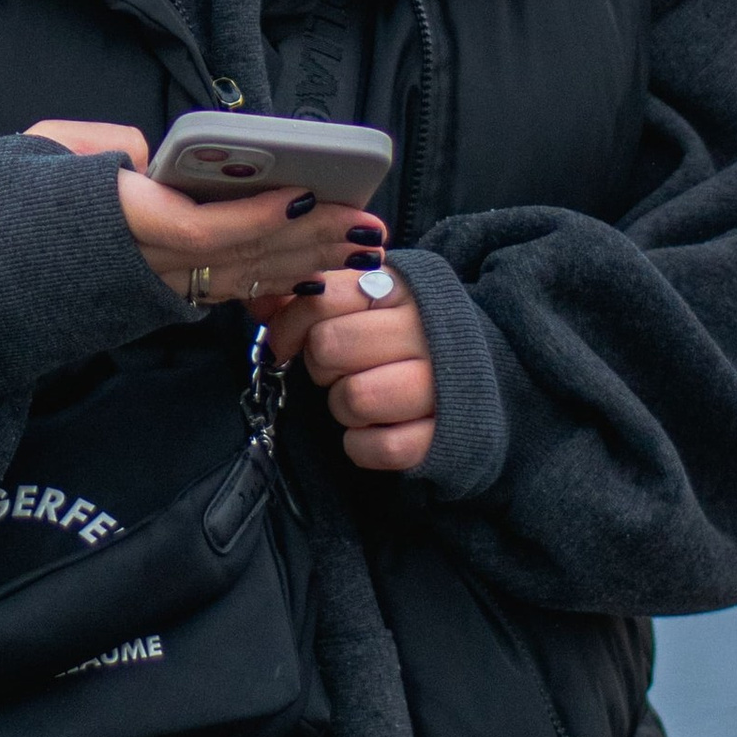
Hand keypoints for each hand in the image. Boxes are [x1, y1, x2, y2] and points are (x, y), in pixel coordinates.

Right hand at [25, 122, 385, 312]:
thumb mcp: (38, 152)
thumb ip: (101, 145)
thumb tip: (153, 155)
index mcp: (111, 225)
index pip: (200, 230)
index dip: (259, 217)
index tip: (307, 193)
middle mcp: (138, 267)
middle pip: (239, 260)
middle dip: (307, 240)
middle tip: (364, 222)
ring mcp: (147, 293)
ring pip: (240, 283)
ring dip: (303, 265)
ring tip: (355, 245)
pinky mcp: (151, 305)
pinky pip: (221, 294)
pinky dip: (271, 281)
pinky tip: (310, 269)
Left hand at [265, 267, 436, 472]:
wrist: (477, 378)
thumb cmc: (401, 336)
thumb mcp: (365, 300)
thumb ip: (313, 296)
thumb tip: (259, 301)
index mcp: (400, 289)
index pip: (322, 298)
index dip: (291, 324)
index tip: (288, 342)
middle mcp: (425, 331)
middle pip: (329, 347)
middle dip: (321, 365)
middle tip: (340, 369)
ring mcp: (439, 385)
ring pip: (352, 398)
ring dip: (343, 405)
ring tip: (363, 396)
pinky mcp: (442, 436)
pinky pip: (378, 447)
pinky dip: (364, 444)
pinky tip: (376, 427)